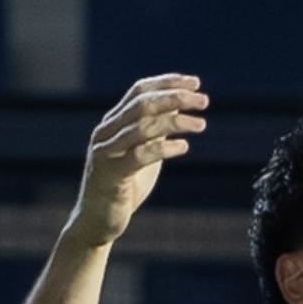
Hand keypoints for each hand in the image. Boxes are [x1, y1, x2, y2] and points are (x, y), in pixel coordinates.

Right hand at [66, 74, 208, 244]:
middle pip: (142, 104)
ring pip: (141, 127)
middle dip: (175, 98)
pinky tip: (184, 146)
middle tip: (204, 101)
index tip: (195, 82)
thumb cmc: (124, 185)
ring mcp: (106, 152)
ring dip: (175, 122)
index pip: (139, 91)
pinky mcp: (111, 174)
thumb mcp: (143, 150)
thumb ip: (156, 129)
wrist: (98, 220)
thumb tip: (179, 104)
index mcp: (113, 123)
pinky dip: (164, 148)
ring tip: (201, 124)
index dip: (167, 83)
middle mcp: (106, 132)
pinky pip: (140, 155)